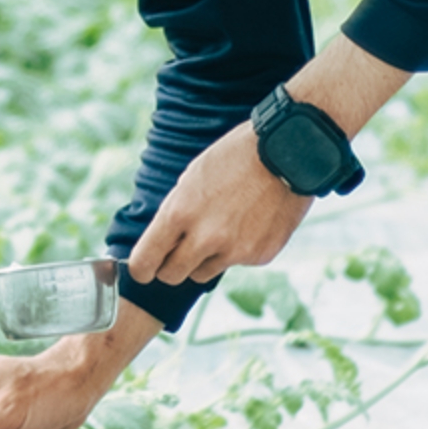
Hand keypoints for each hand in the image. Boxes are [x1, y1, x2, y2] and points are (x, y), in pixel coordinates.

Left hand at [125, 119, 308, 288]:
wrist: (287, 152)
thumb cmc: (234, 158)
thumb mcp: (191, 178)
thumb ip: (174, 215)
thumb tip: (162, 245)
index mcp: (180, 213)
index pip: (145, 261)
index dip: (140, 268)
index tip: (142, 269)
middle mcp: (205, 238)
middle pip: (171, 276)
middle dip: (170, 267)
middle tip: (177, 254)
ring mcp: (234, 250)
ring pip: (203, 273)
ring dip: (203, 259)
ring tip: (220, 227)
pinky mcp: (259, 256)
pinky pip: (236, 263)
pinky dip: (237, 250)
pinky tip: (249, 222)